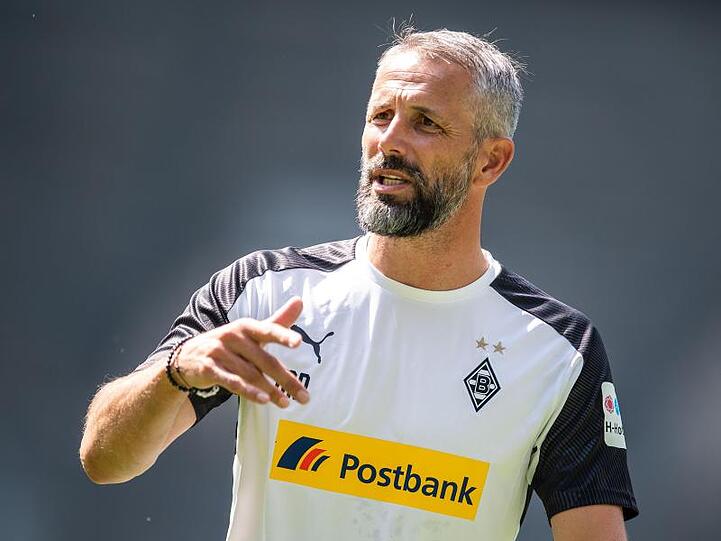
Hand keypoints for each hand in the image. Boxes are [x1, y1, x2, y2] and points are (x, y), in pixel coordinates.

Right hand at [174, 297, 307, 407]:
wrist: (188, 355)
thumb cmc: (230, 344)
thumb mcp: (251, 331)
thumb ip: (277, 322)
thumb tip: (300, 300)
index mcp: (246, 326)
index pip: (268, 330)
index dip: (283, 335)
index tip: (298, 342)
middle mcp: (233, 337)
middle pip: (265, 360)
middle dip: (286, 380)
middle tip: (304, 396)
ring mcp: (219, 353)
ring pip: (250, 374)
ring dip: (270, 390)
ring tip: (286, 403)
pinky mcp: (208, 369)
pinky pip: (231, 382)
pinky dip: (248, 392)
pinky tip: (263, 400)